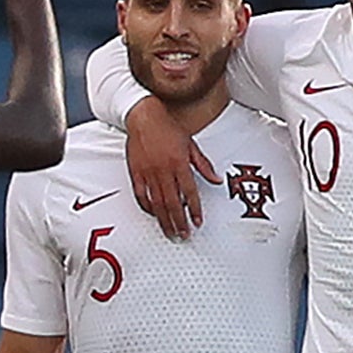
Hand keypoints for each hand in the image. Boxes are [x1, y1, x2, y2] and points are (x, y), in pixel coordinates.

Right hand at [124, 96, 217, 238]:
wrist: (144, 117)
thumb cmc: (168, 128)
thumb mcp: (191, 145)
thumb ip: (204, 165)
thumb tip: (216, 179)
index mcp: (179, 163)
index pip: (189, 193)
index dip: (194, 210)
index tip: (197, 222)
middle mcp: (163, 170)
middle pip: (173, 203)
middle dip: (179, 222)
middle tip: (184, 235)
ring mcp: (148, 173)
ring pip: (157, 203)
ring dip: (165, 220)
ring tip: (171, 232)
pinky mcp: (136, 173)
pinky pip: (141, 195)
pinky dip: (147, 207)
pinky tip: (153, 215)